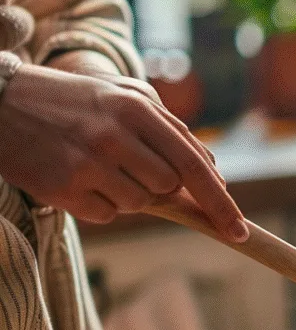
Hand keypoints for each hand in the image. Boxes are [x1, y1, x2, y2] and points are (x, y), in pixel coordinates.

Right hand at [0, 62, 247, 241]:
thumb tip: (214, 175)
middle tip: (128, 163)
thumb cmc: (75, 102)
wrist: (0, 101)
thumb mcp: (124, 98)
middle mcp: (114, 134)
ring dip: (126, 193)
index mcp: (136, 108)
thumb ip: (171, 132)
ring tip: (97, 164)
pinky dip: (98, 204)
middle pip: (169, 187)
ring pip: (139, 204)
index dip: (220, 201)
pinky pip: (106, 215)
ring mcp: (87, 163)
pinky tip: (76, 176)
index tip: (238, 230)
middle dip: (159, 185)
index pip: (193, 164)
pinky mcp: (63, 188)